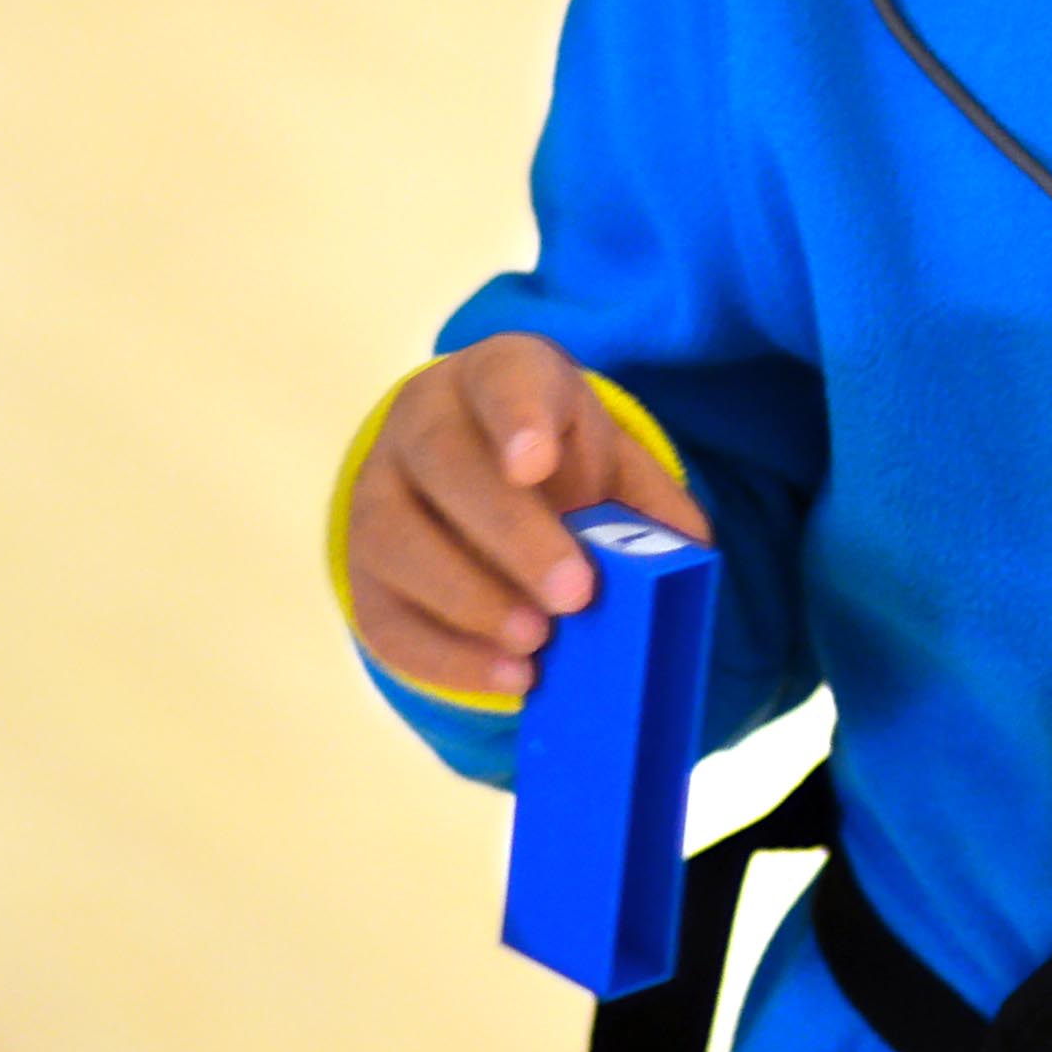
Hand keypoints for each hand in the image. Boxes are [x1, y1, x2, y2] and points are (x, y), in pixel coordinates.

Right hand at [342, 332, 709, 699]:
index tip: (536, 463)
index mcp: (496, 376)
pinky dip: (446, 655)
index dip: (516, 418)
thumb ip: (648, 503)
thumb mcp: (610, 461)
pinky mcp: (362, 571)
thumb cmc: (559, 463)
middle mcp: (422, 424)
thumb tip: (689, 555)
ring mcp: (376, 494)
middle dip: (511, 535)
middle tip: (575, 593)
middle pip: (447, 465)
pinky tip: (507, 675)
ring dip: (469, 600)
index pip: (502, 380)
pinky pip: (383, 615)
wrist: (480, 476)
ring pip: (397, 541)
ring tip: (538, 641)